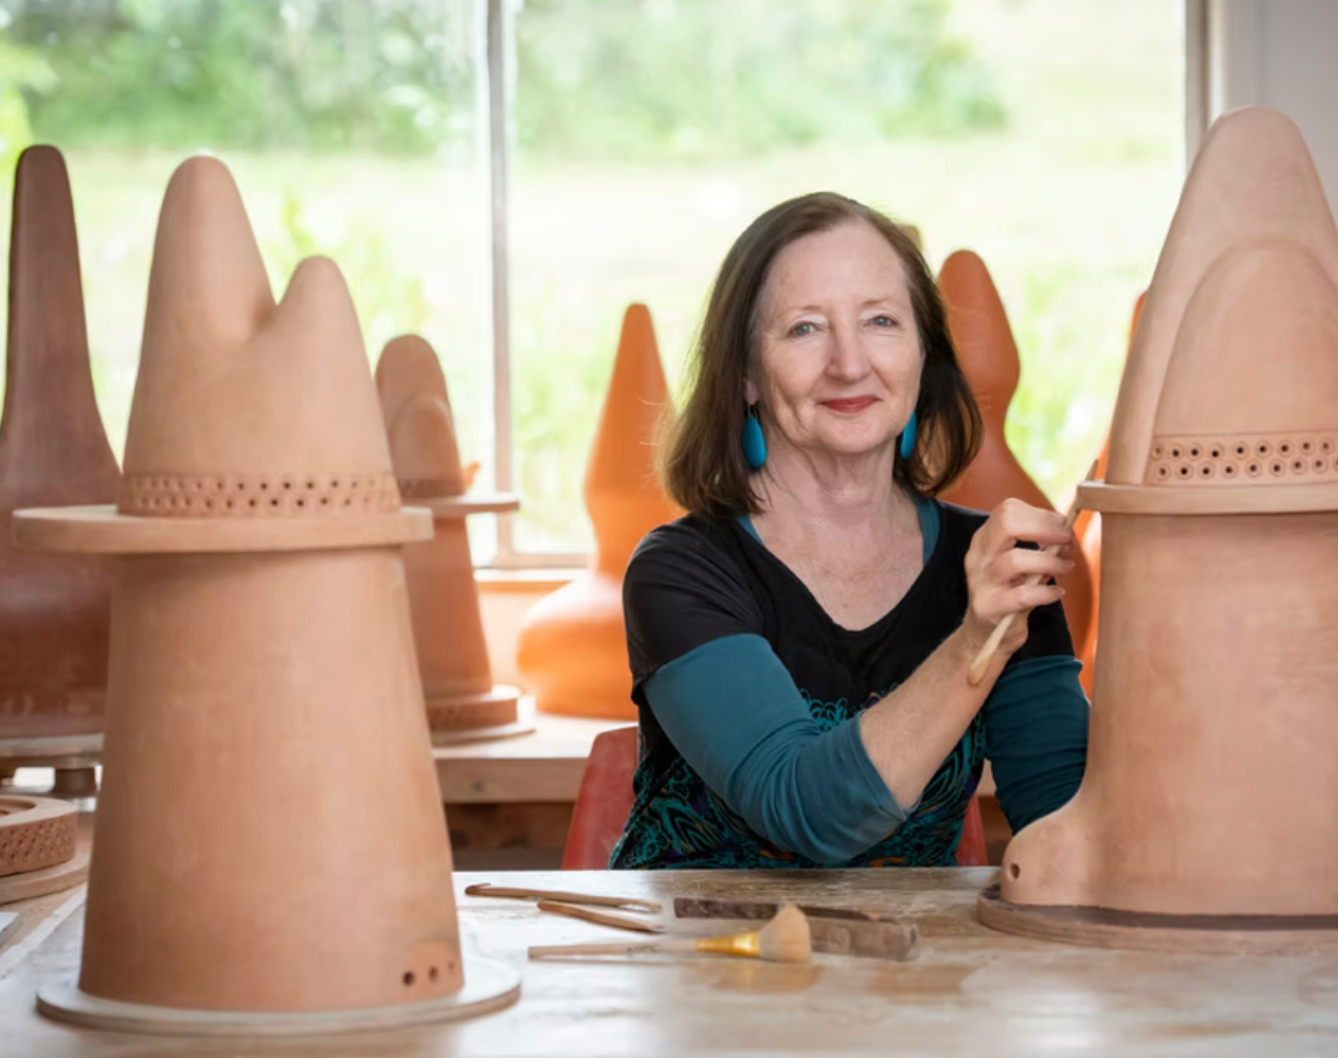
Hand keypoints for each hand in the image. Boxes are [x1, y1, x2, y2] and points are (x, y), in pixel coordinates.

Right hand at [959, 498, 1074, 659]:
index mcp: (984, 540)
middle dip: (1046, 528)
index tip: (1062, 525)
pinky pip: (1022, 595)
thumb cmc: (1007, 592)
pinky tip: (1056, 592)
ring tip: (1066, 568)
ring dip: (1050, 562)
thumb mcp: (1019, 564)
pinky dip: (1046, 592)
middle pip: (1008, 524)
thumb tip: (1067, 533)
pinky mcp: (990, 607)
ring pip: (1015, 560)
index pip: (1007, 510)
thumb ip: (1039, 547)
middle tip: (1067, 540)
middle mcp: (979, 556)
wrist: (983, 633)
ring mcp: (982, 581)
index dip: (1041, 514)